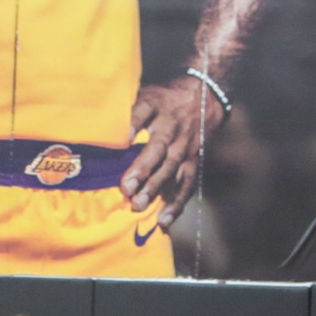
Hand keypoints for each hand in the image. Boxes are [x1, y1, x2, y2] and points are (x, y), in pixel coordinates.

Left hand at [120, 76, 224, 229]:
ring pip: (172, 170)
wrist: (205, 97)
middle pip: (159, 152)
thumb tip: (110, 130)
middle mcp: (174, 131)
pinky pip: (187, 184)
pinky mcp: (193, 160)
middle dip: (144, 172)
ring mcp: (185, 148)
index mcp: (160, 111)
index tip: (123, 148)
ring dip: (157, 189)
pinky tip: (164, 220)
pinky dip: (176, 203)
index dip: (135, 136)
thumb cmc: (165, 99)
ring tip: (139, 206)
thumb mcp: (147, 95)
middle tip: (128, 191)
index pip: (146, 122)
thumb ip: (131, 112)